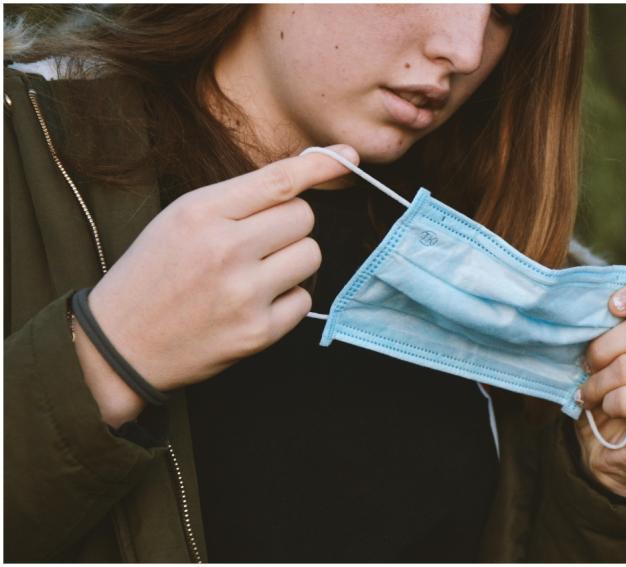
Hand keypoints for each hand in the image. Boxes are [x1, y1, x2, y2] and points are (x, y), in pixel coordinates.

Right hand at [78, 144, 359, 425]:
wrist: (120, 345)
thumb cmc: (152, 274)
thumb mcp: (180, 219)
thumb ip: (236, 200)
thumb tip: (300, 180)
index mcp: (201, 213)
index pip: (279, 181)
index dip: (320, 166)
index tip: (349, 158)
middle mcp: (226, 250)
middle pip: (304, 218)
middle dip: (290, 226)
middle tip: (259, 242)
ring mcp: (244, 293)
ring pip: (311, 255)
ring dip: (294, 261)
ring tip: (257, 273)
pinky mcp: (258, 332)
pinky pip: (305, 299)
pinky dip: (287, 299)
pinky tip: (254, 303)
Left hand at [575, 269, 625, 500]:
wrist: (611, 445)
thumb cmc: (607, 385)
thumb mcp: (605, 347)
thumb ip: (606, 324)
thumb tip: (584, 308)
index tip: (611, 307)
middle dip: (603, 347)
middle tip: (587, 364)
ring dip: (598, 381)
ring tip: (592, 391)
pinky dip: (608, 403)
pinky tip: (608, 409)